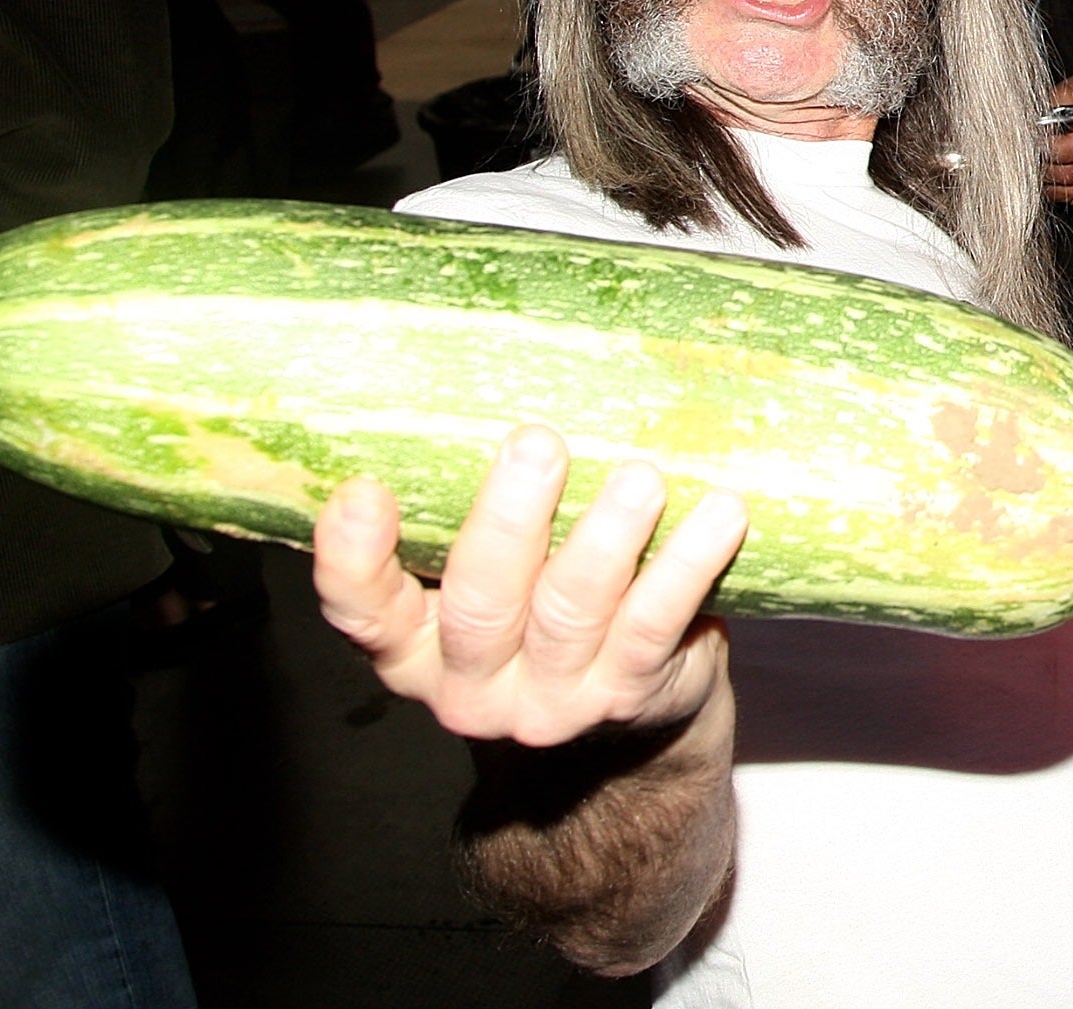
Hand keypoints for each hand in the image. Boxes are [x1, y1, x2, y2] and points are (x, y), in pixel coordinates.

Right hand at [312, 424, 746, 747]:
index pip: (362, 612)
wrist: (634, 709)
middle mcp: (473, 681)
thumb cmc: (543, 602)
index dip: (352, 559)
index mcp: (415, 646)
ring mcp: (552, 699)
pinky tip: (720, 513)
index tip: (363, 489)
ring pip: (573, 614)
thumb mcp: (493, 570)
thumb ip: (467, 507)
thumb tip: (482, 362)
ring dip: (608, 538)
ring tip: (639, 477)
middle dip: (509, 521)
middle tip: (536, 442)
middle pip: (479, 605)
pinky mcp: (629, 694)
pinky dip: (688, 565)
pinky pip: (657, 626)